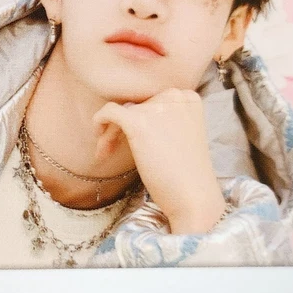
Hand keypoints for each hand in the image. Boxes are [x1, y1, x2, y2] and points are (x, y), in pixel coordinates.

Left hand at [92, 89, 226, 233]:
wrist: (193, 197)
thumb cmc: (184, 173)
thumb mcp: (179, 135)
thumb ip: (161, 118)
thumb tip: (128, 109)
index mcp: (187, 97)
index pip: (152, 100)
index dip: (138, 119)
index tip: (132, 140)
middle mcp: (175, 95)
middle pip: (135, 105)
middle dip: (122, 126)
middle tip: (114, 150)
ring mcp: (158, 106)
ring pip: (120, 111)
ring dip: (111, 133)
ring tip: (108, 153)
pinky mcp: (139, 121)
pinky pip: (109, 111)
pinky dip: (99, 122)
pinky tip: (100, 143)